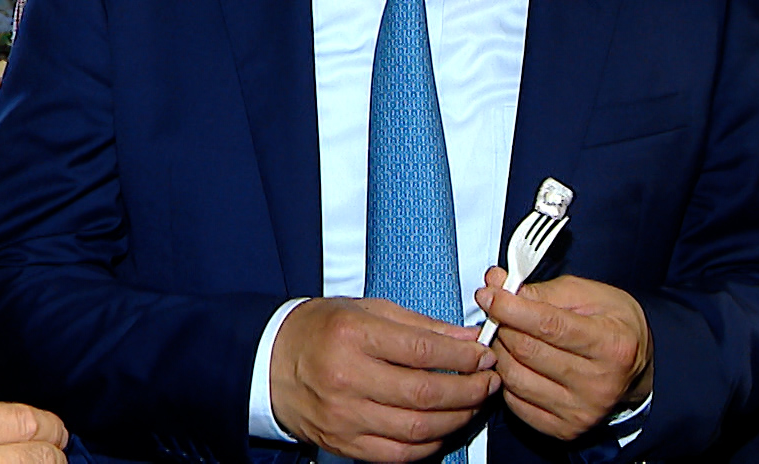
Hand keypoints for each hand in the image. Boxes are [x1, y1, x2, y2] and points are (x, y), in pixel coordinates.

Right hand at [269, 297, 500, 461]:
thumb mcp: (366, 310)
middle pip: (425, 394)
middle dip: (469, 390)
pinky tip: (444, 429)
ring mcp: (345, 416)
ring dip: (457, 419)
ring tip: (473, 404)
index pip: (423, 351)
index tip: (484, 354)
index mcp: (353, 335)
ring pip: (417, 428)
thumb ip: (420, 325)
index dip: (463, 357)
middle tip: (489, 381)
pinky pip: (398, 454)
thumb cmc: (319, 330)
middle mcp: (347, 378)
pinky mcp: (343, 443)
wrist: (269, 363)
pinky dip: (429, 445)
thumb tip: (467, 338)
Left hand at [476, 269, 652, 441]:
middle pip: (528, 351)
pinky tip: (516, 362)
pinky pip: (516, 403)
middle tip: (497, 310)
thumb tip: (499, 284)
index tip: (489, 294)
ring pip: (516, 378)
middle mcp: (598, 383)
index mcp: (611, 345)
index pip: (548, 325)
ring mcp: (581, 411)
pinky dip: (507, 379)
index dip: (511, 308)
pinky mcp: (564, 429)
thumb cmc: (613, 326)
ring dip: (500, 351)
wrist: (636, 367)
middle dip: (502, 325)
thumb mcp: (589, 295)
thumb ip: (543, 290)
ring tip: (506, 335)